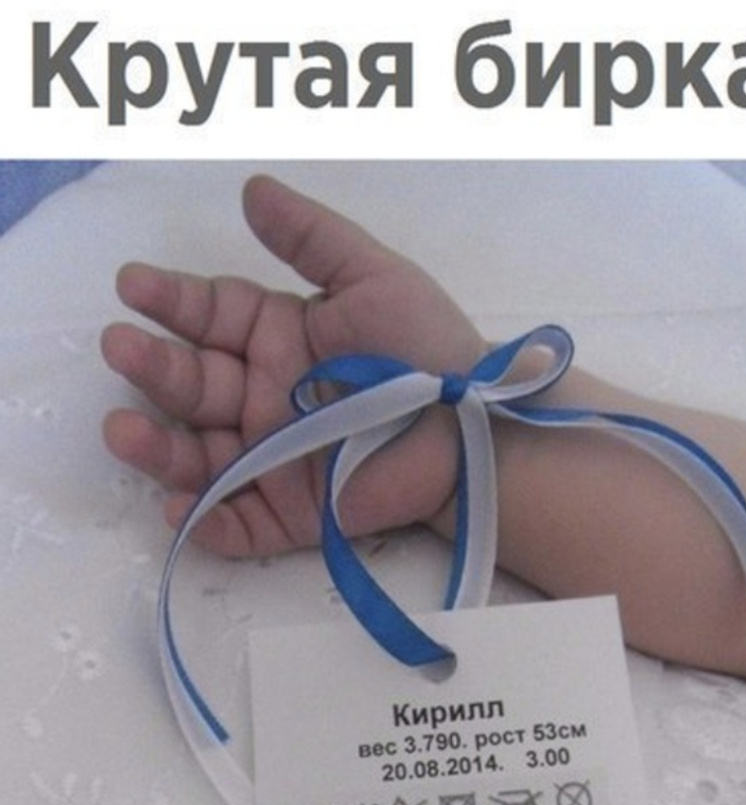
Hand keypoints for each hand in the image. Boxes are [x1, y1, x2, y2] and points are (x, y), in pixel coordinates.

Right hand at [101, 174, 485, 556]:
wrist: (474, 433)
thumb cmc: (430, 350)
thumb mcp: (373, 278)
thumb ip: (312, 237)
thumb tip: (251, 188)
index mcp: (278, 337)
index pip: (210, 315)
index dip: (170, 301)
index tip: (132, 287)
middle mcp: (264, 398)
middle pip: (192, 384)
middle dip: (152, 369)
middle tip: (120, 349)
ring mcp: (273, 458)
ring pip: (199, 456)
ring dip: (156, 447)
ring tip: (122, 431)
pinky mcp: (292, 516)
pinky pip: (237, 523)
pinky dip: (205, 520)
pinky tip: (176, 505)